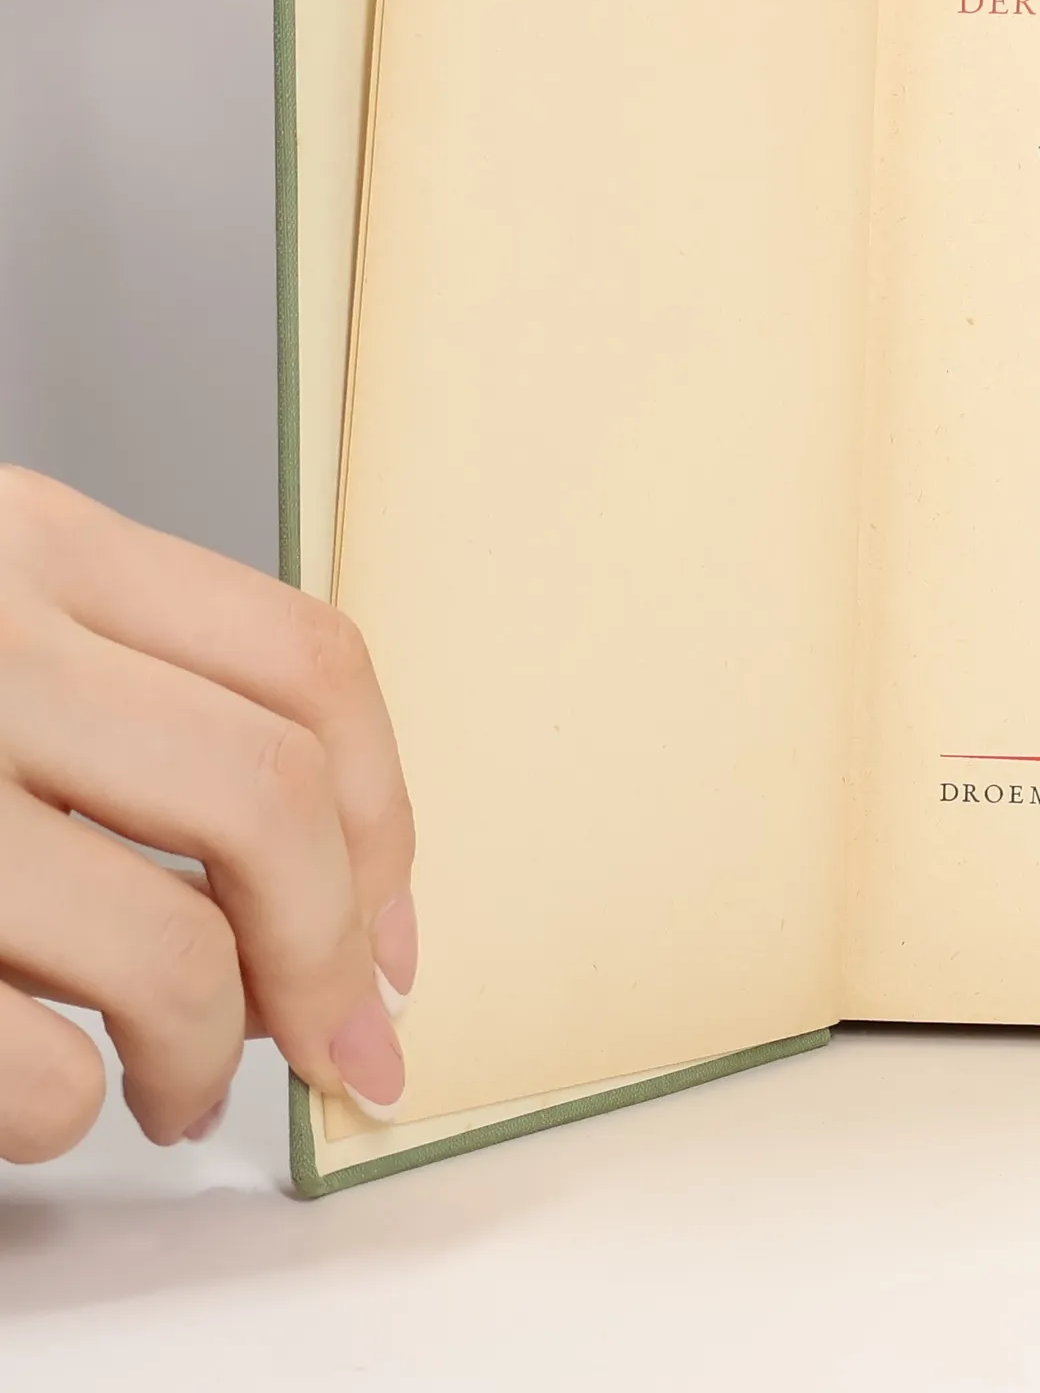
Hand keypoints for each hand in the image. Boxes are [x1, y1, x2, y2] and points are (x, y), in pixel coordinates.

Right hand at [0, 469, 415, 1160]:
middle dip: (332, 956)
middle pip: (271, 806)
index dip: (385, 815)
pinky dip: (63, 1108)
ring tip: (186, 1087)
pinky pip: (29, 1067)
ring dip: (213, 1056)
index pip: (308, 663)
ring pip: (171, 951)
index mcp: (33, 545)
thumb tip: (335, 881)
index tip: (390, 924)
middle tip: (331, 1037)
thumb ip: (133, 693)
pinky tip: (46, 1092)